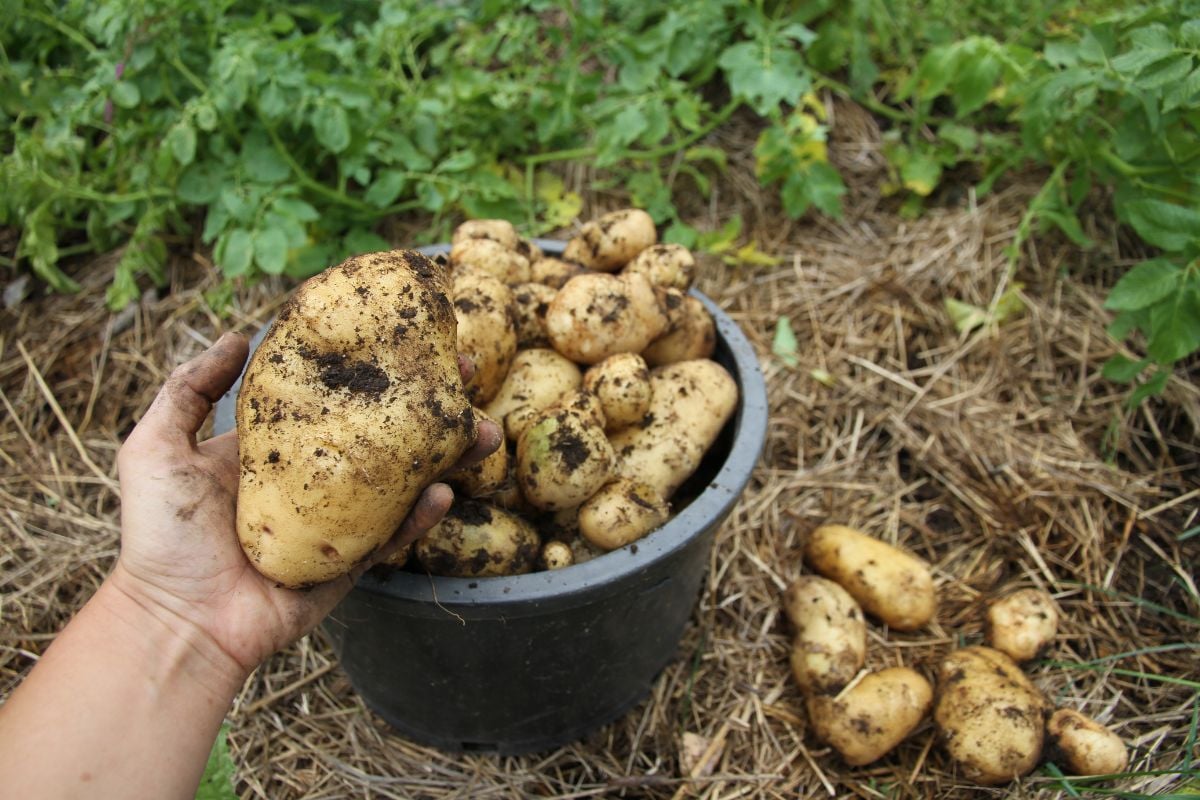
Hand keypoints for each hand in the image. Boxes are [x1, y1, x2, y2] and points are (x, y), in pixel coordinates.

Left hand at [109, 332, 500, 682]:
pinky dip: (422, 516)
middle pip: (382, 433)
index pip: (331, 396)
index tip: (401, 338)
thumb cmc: (160, 535)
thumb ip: (188, 389)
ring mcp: (337, 520)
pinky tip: (443, 491)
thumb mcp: (156, 446)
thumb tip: (237, 335)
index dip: (367, 368)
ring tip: (480, 431)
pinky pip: (395, 535)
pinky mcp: (351, 562)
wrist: (176, 620)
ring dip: (446, 456)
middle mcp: (314, 478)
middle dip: (427, 406)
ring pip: (403, 481)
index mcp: (275, 447)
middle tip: (461, 377)